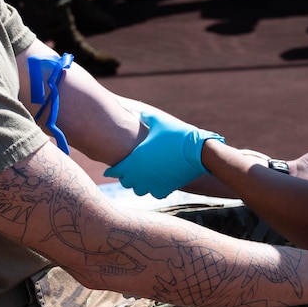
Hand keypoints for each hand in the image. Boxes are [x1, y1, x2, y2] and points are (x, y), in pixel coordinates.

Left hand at [103, 107, 222, 197]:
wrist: (196, 151)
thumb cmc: (176, 134)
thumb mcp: (159, 121)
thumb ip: (145, 116)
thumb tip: (139, 112)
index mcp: (134, 159)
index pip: (114, 171)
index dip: (112, 170)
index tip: (110, 170)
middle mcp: (140, 175)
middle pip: (126, 182)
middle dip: (127, 177)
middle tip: (130, 171)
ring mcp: (152, 184)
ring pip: (139, 190)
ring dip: (140, 184)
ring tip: (143, 178)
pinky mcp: (165, 189)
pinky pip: (155, 194)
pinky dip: (155, 189)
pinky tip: (158, 183)